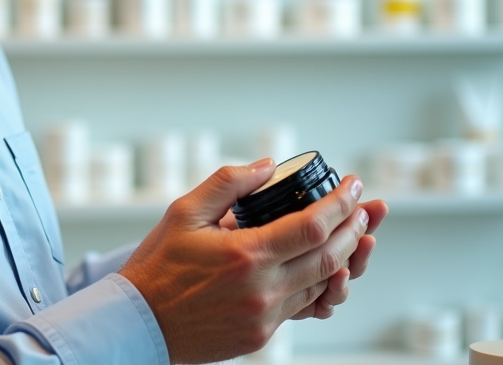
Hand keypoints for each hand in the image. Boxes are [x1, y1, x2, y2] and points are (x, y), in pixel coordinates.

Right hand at [120, 161, 385, 364]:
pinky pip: (302, 307)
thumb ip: (229, 183)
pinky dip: (318, 285)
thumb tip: (267, 166)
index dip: (341, 203)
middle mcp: (262, 290)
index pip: (313, 227)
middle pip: (330, 258)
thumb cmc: (158, 265)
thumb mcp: (184, 211)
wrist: (138, 322)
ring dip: (343, 259)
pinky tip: (321, 267)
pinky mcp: (261, 336)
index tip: (352, 185)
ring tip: (351, 235)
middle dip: (354, 229)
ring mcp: (264, 317)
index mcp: (246, 255)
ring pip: (321, 286)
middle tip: (363, 209)